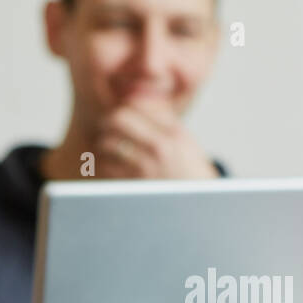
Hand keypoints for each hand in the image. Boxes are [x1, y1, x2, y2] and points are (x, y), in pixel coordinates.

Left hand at [94, 99, 218, 179]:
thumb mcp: (184, 139)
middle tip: (109, 126)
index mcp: (174, 132)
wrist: (197, 204)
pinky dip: (107, 163)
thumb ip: (162, 118)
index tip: (126, 113)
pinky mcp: (134, 185)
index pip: (138, 104)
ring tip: (110, 146)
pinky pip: (107, 166)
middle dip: (109, 121)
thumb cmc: (186, 168)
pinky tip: (114, 165)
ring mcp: (147, 168)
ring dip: (105, 143)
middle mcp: (161, 148)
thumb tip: (132, 98)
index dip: (126, 106)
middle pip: (118, 119)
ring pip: (108, 143)